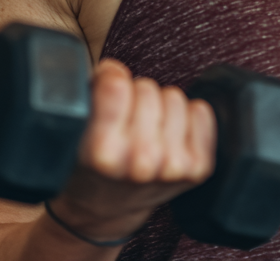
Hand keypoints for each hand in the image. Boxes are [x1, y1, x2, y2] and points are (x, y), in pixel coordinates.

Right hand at [48, 59, 216, 243]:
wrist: (105, 210)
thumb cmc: (90, 164)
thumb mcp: (78, 131)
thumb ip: (92, 94)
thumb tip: (114, 69)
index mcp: (103, 151)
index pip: (116, 85)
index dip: (110, 81)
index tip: (107, 91)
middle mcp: (140, 161)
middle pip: (147, 88)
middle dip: (135, 97)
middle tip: (126, 119)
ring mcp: (172, 166)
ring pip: (174, 96)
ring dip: (161, 106)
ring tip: (146, 128)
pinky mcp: (197, 168)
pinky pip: (201, 112)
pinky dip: (188, 116)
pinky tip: (169, 133)